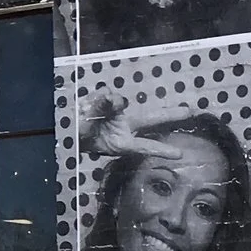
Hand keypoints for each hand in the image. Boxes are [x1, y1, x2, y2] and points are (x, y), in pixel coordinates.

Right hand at [79, 93, 193, 161]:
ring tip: (96, 107)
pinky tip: (90, 103)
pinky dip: (101, 98)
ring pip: (123, 103)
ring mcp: (117, 115)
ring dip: (111, 103)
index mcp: (119, 142)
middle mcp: (122, 128)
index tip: (179, 154)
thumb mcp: (86, 131)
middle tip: (190, 111)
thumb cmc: (74, 135)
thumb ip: (103, 113)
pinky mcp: (109, 102)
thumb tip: (118, 98)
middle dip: (169, 115)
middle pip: (150, 119)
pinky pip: (108, 95)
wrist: (59, 126)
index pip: (143, 145)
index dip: (160, 149)